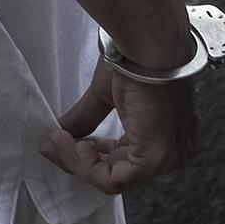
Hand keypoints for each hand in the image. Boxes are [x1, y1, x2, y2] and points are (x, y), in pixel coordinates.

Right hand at [41, 61, 196, 194]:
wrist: (148, 45)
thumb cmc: (139, 59)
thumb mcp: (107, 95)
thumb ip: (88, 119)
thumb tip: (62, 132)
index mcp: (167, 136)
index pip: (124, 159)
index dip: (90, 154)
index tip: (61, 140)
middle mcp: (172, 154)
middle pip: (117, 172)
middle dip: (79, 159)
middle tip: (52, 144)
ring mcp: (166, 160)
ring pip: (112, 178)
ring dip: (77, 161)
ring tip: (57, 139)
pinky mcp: (153, 160)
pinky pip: (112, 177)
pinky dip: (84, 164)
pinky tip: (69, 143)